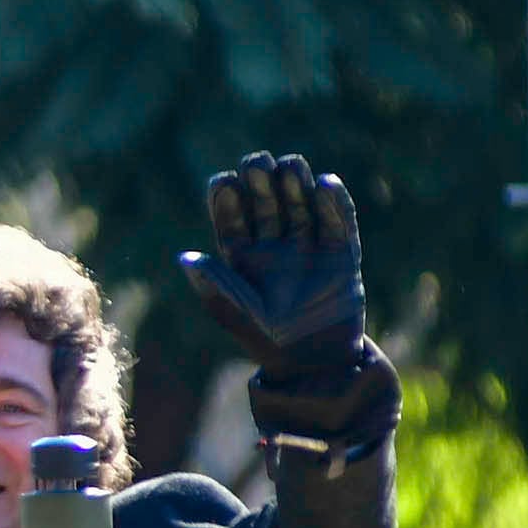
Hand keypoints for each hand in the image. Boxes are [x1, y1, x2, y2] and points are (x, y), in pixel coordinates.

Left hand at [179, 151, 366, 383]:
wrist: (314, 364)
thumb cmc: (267, 340)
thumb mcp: (237, 312)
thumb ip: (215, 284)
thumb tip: (186, 257)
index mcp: (243, 256)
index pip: (232, 217)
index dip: (227, 198)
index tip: (225, 181)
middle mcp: (274, 245)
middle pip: (266, 201)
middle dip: (261, 180)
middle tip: (258, 162)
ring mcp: (309, 246)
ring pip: (301, 203)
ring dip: (295, 183)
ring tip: (290, 166)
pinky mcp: (341, 254)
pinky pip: (338, 222)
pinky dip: (333, 203)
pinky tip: (325, 184)